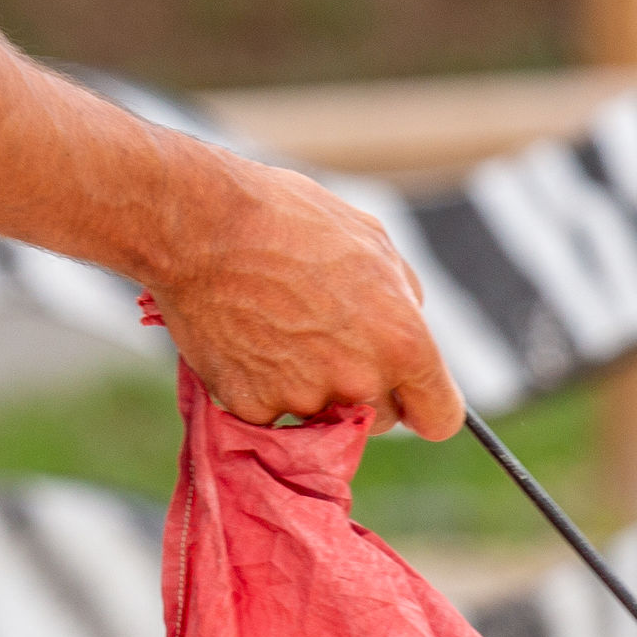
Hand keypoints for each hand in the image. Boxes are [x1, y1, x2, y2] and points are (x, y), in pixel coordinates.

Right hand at [146, 157, 464, 439]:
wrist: (197, 223)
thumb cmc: (285, 218)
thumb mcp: (370, 239)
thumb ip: (402, 296)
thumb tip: (407, 323)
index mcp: (402, 344)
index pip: (439, 417)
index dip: (422, 403)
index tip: (404, 392)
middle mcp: (359, 381)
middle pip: (378, 419)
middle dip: (358, 388)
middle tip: (321, 338)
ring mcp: (303, 399)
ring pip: (321, 416)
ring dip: (306, 386)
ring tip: (273, 326)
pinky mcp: (250, 406)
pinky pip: (267, 410)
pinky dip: (257, 383)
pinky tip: (241, 336)